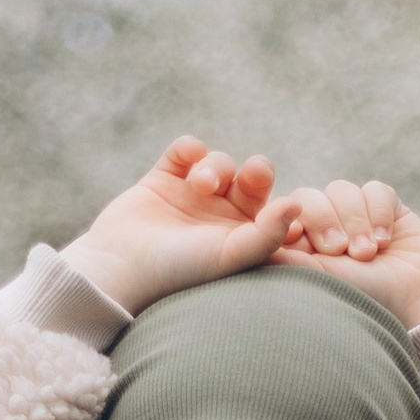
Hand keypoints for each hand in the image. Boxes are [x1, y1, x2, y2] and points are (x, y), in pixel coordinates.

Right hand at [63, 137, 300, 316]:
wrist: (120, 268)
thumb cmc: (180, 271)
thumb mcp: (230, 256)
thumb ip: (267, 233)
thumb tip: (298, 204)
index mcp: (242, 239)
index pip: (275, 209)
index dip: (282, 201)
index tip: (289, 202)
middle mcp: (220, 217)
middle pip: (252, 179)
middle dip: (256, 173)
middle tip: (254, 175)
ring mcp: (191, 197)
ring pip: (219, 163)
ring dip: (215, 167)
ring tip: (200, 185)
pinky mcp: (162, 179)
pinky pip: (185, 150)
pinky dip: (189, 148)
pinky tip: (187, 158)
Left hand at [274, 178, 419, 328]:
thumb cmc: (364, 301)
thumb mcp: (316, 280)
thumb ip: (284, 256)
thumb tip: (250, 239)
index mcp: (301, 249)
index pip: (284, 215)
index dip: (289, 220)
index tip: (294, 238)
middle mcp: (326, 230)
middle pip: (310, 198)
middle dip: (325, 220)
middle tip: (339, 251)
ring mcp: (357, 217)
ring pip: (343, 191)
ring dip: (356, 221)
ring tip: (368, 254)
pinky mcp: (388, 208)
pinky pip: (376, 190)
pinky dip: (379, 211)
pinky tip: (387, 240)